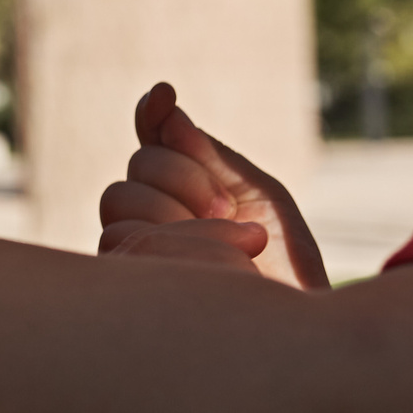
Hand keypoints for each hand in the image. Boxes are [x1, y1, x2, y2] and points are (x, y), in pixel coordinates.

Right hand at [98, 84, 328, 288]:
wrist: (292, 318)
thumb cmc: (281, 261)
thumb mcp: (256, 192)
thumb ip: (209, 153)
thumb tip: (166, 107)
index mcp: (184, 185)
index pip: (154, 138)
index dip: (153, 112)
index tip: (165, 94)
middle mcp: (152, 211)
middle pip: (140, 163)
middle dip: (185, 177)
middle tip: (227, 211)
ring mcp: (133, 246)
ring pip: (120, 197)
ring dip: (176, 213)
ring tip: (225, 244)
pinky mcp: (125, 280)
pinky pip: (120, 236)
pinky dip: (172, 240)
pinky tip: (208, 262)